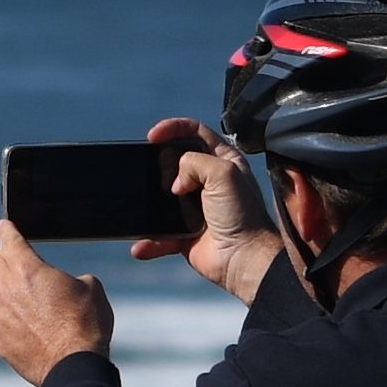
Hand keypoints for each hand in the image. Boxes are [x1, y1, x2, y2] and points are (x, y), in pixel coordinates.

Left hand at [0, 219, 116, 384]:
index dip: (7, 230)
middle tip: (17, 258)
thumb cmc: (86, 324)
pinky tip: (38, 335)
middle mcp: (7, 291)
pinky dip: (18, 326)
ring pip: (2, 299)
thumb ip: (74, 278)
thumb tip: (69, 285)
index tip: (4, 225)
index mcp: (28, 270)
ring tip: (42, 311)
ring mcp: (1, 319)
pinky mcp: (1, 343)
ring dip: (16, 297)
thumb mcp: (92, 289)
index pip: (9, 240)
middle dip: (6, 257)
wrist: (74, 368)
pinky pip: (7, 327)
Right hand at [162, 117, 284, 302]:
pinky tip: (142, 245)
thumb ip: (194, 162)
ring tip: (144, 207)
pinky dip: (150, 241)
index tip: (153, 136)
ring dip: (149, 205)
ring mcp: (196, 208)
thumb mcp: (223, 172)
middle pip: (175, 162)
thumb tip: (175, 181)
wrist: (244, 259)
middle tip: (146, 167)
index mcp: (223, 161)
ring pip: (163, 199)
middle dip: (157, 165)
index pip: (195, 132)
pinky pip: (160, 235)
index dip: (173, 128)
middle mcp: (210, 182)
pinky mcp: (186, 233)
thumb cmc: (242, 215)